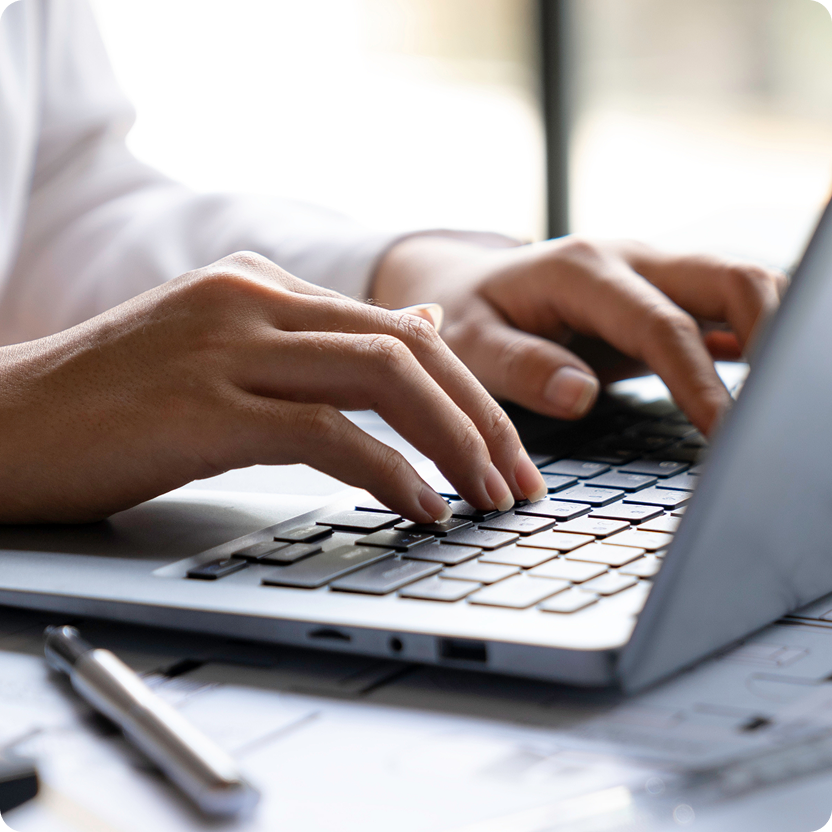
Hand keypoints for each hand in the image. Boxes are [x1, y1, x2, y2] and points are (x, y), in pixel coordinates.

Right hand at [0, 253, 546, 522]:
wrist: (0, 422)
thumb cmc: (115, 400)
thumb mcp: (230, 354)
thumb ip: (324, 341)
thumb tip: (422, 334)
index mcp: (262, 284)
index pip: (398, 330)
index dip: (467, 393)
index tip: (504, 449)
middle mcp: (253, 298)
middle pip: (409, 350)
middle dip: (481, 420)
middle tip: (519, 480)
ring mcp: (229, 346)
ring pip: (384, 379)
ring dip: (454, 445)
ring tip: (489, 498)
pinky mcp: (205, 405)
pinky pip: (328, 435)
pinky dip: (390, 474)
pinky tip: (421, 510)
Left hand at [371, 235, 787, 433]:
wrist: (462, 284)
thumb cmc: (464, 317)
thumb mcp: (470, 344)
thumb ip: (521, 366)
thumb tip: (582, 395)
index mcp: (580, 271)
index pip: (661, 326)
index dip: (698, 382)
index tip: (726, 434)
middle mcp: (627, 260)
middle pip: (728, 277)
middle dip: (772, 333)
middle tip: (780, 408)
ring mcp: (649, 273)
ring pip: (738, 282)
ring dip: (775, 327)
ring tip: (788, 391)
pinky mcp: (657, 295)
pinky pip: (722, 305)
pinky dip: (755, 334)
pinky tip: (768, 375)